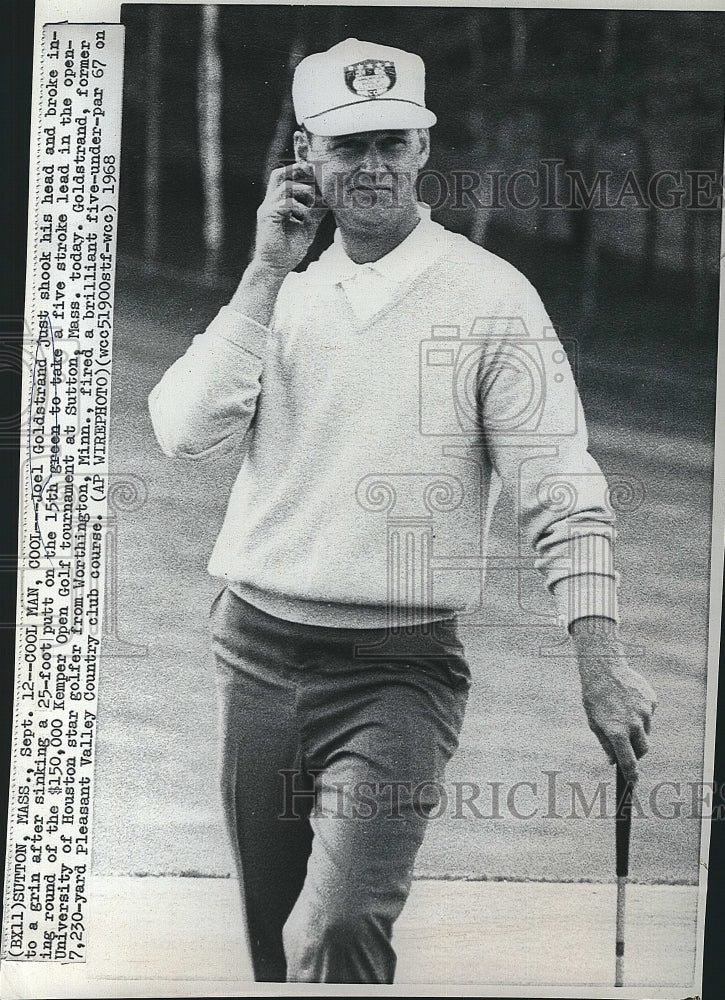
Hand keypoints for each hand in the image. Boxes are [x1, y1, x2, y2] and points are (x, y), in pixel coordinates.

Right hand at [253, 162, 326, 273]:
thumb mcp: (307, 228)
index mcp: (278, 203)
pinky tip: (303, 217)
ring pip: (285, 187)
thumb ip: (316, 214)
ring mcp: (267, 209)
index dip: (298, 170)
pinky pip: (284, 203)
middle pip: (278, 174)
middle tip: (313, 170)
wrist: (275, 268)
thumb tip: (329, 201)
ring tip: (313, 204)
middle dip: (297, 169)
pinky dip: (298, 207)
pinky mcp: (267, 217)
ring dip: (303, 192)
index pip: (285, 178)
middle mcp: (270, 203)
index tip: (315, 169)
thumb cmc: (288, 251)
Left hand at [571, 617, 657, 783]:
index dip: (631, 775)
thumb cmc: (595, 697)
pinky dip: (641, 713)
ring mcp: (645, 712)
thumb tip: (613, 761)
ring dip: (637, 730)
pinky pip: (649, 715)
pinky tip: (628, 702)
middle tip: (626, 745)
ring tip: (622, 714)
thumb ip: (605, 744)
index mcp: (617, 732)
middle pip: (643, 749)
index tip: (633, 782)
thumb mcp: (594, 722)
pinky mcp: (651, 701)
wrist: (604, 668)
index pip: (628, 761)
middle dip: (636, 751)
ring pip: (646, 731)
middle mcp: (634, 724)